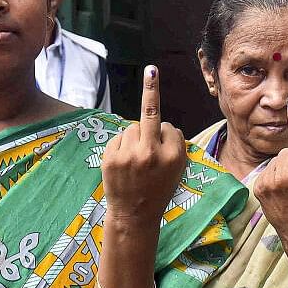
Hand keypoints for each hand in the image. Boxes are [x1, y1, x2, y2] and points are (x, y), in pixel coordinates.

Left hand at [102, 66, 186, 224]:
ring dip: (134, 138)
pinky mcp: (111, 159)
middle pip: (150, 115)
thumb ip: (172, 145)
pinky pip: (118, 138)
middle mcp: (152, 154)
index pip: (168, 127)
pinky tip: (124, 164)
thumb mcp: (176, 170)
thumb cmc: (158, 190)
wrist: (134, 215)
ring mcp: (129, 156)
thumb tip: (159, 121)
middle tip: (152, 71)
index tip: (164, 116)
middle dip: (151, 90)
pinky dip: (121, 146)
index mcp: (173, 157)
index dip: (166, 135)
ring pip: (132, 128)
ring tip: (135, 161)